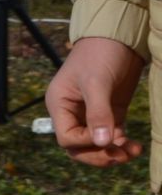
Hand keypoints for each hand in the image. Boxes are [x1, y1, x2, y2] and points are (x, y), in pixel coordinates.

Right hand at [47, 36, 145, 167]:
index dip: (86, 143)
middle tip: (120, 154)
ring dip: (113, 153)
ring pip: (96, 146)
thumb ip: (98, 112)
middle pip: (79, 148)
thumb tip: (103, 143)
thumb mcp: (96, 82)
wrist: (117, 39)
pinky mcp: (109, 114)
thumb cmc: (99, 55)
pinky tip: (134, 144)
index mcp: (60, 104)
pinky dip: (121, 145)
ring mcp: (91, 115)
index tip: (107, 136)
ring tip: (132, 150)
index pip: (66, 137)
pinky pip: (111, 138)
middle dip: (99, 155)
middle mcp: (72, 113)